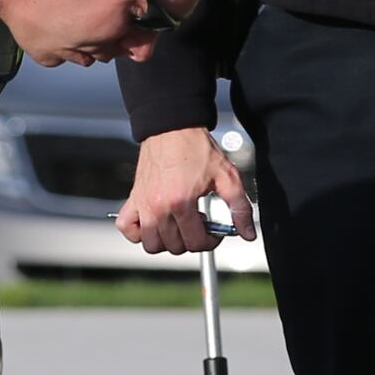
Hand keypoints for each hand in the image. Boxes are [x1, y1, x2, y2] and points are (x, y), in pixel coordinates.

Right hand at [121, 127, 252, 252]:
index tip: (213, 231)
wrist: (173, 127)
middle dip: (191, 240)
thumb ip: (240, 207)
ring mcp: (143, 204)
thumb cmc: (197, 148)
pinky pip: (126, 228)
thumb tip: (248, 232)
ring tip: (179, 224)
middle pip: (174, 246)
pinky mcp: (133, 198)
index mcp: (181, 202)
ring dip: (167, 241)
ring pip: (151, 244)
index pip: (195, 242)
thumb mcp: (227, 176)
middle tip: (198, 223)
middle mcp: (158, 207)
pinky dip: (138, 232)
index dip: (210, 241)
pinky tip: (155, 223)